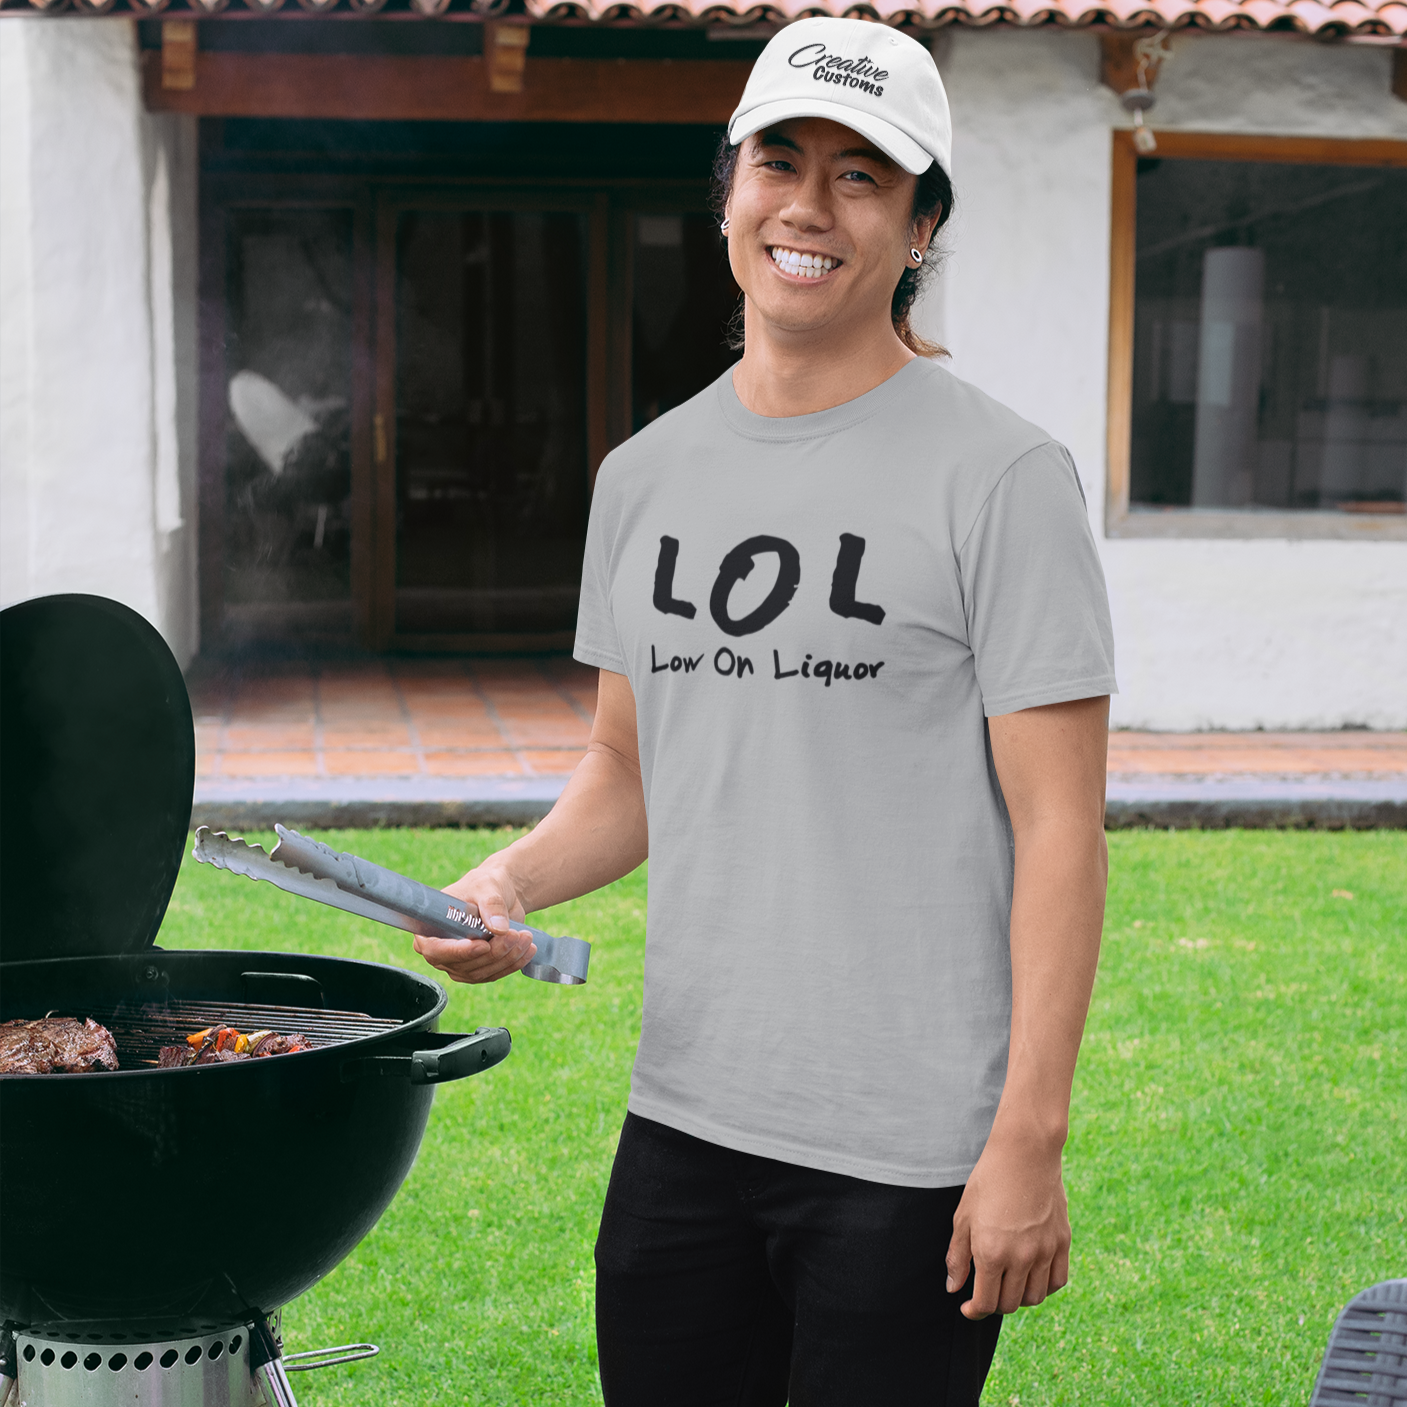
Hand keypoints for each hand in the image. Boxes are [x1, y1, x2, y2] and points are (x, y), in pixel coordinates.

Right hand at [411, 861, 535, 984]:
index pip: (435, 949)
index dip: (456, 952)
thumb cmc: (485, 884)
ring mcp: (459, 963)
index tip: (482, 945)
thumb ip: (491, 905)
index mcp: (430, 928)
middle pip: (462, 965)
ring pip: (481, 972)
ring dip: (506, 958)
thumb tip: (498, 929)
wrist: (501, 893)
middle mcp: (441, 950)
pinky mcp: (478, 968)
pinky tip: (528, 950)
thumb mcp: (487, 886)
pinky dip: (513, 964)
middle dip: (492, 953)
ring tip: (525, 938)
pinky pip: (494, 974)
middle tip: (514, 934)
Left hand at [945, 1132, 1070, 1319]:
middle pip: (1010, 1304)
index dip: (975, 1311)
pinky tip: (1032, 1276)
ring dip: (1019, 1297)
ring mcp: (1045, 1251)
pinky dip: (1044, 1286)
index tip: (968, 1307)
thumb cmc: (988, 1180)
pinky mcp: (1062, 1243)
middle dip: (994, 1304)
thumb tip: (954, 1288)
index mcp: (991, 1252)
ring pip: (1034, 1297)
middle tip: (986, 1291)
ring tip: (1008, 1283)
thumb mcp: (963, 1216)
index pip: (986, 1303)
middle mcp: (1020, 1258)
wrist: (1025, 1153)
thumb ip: (957, 1256)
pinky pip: (1057, 1281)